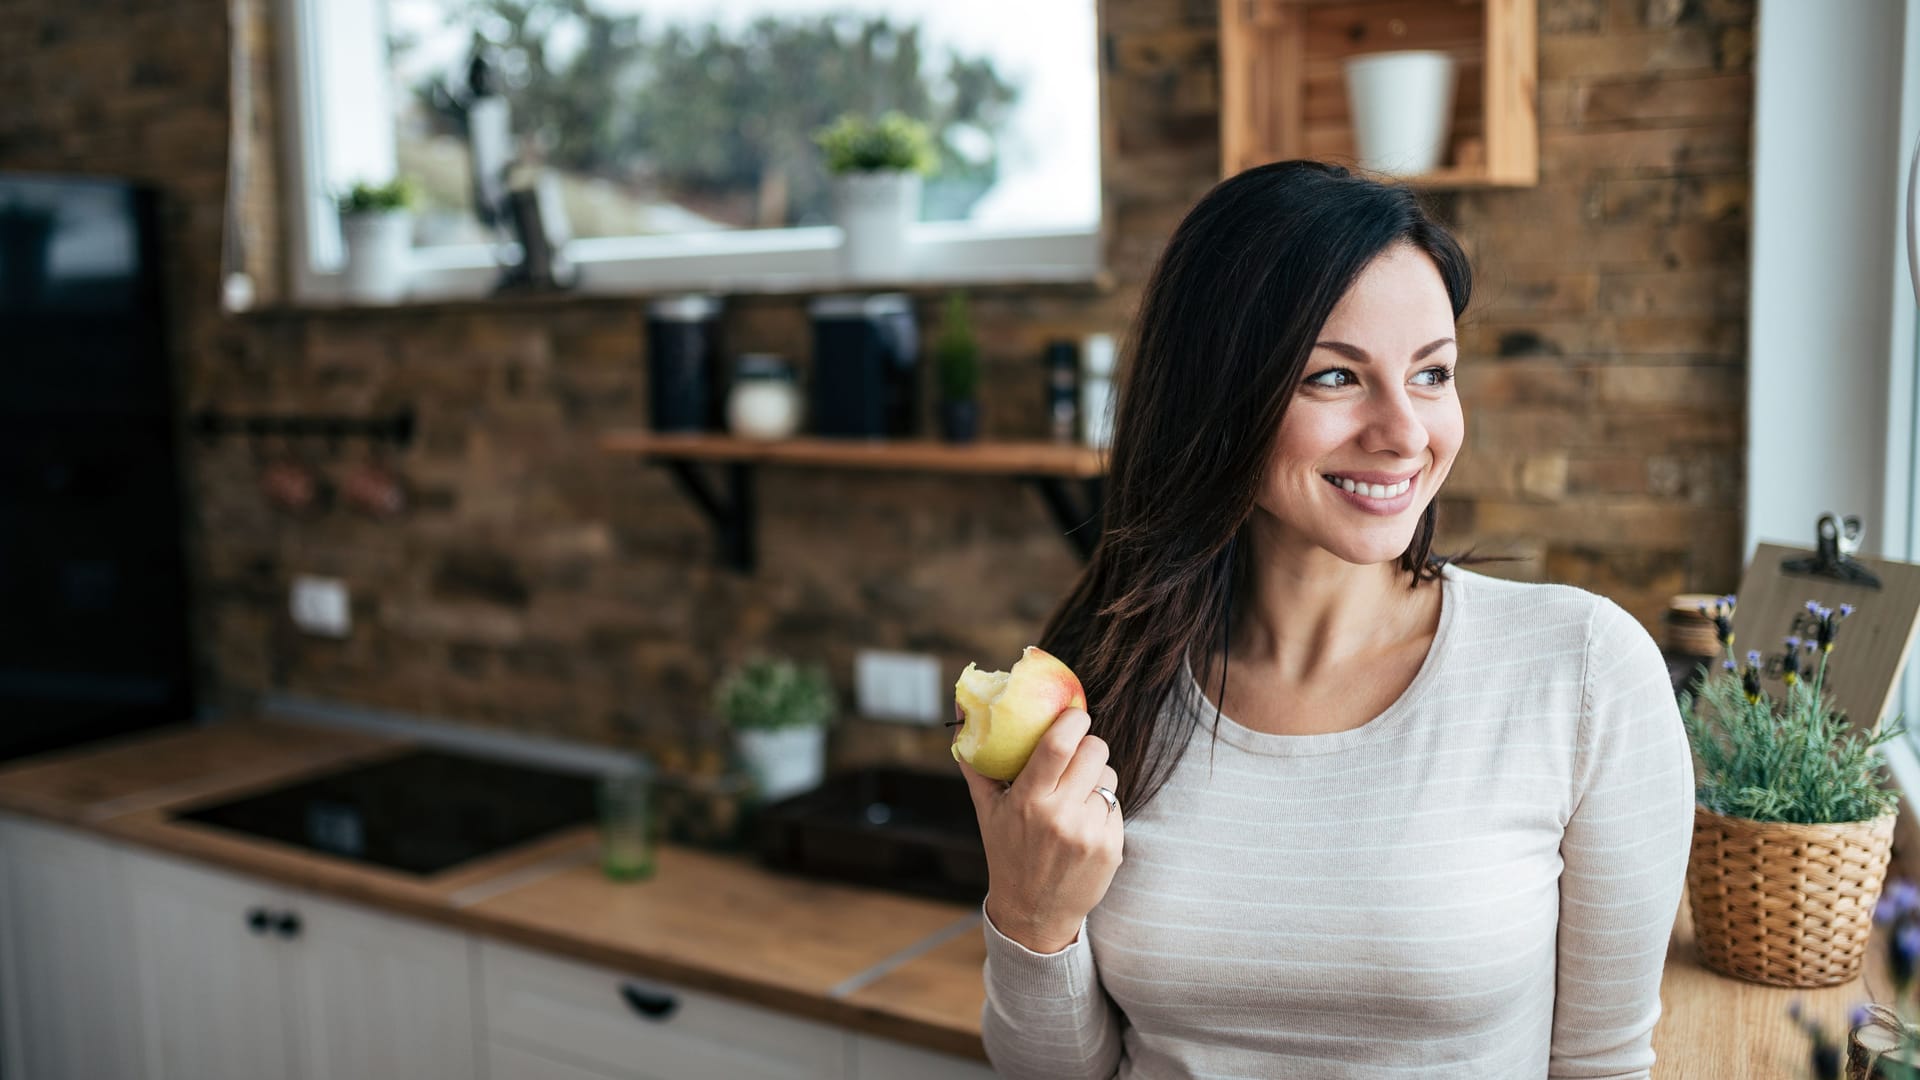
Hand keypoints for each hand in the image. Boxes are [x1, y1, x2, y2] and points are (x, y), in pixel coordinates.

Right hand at [957, 707, 1123, 953]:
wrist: (1034, 913)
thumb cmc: (1007, 852)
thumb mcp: (986, 809)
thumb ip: (977, 760)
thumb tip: (963, 708)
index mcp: (1027, 801)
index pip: (1058, 745)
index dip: (1073, 720)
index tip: (1075, 714)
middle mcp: (1060, 816)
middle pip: (1094, 752)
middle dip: (1089, 744)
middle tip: (1078, 752)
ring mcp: (1089, 833)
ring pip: (1109, 777)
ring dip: (1096, 778)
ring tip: (1076, 796)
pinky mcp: (1111, 847)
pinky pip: (1116, 805)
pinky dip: (1103, 808)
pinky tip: (1084, 825)